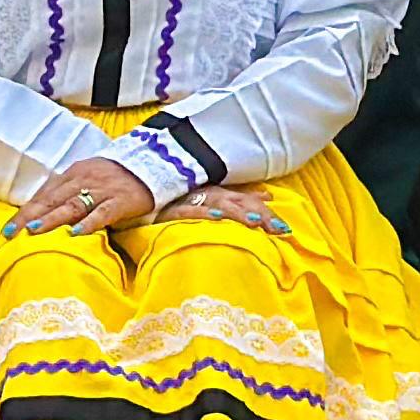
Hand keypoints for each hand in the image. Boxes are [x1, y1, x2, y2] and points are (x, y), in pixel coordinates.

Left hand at [10, 156, 156, 239]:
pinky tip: (76, 233)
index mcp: (72, 174)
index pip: (43, 195)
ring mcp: (102, 190)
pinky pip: (102, 212)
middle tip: (12, 233)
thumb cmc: (114, 177)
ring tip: (34, 230)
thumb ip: (66, 193)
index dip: (24, 211)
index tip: (8, 228)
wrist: (152, 163)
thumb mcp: (86, 178)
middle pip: (51, 200)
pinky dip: (88, 223)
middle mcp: (83, 180)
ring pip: (72, 206)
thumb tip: (40, 214)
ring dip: (51, 219)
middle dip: (29, 216)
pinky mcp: (120, 201)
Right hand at [157, 183, 293, 236]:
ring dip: (236, 212)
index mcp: (214, 192)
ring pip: (216, 204)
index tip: (284, 228)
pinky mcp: (168, 208)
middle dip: (258, 214)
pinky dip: (203, 213)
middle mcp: (204, 193)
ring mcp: (186, 199)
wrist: (134, 191)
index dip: (264, 211)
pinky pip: (187, 211)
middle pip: (236, 202)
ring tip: (254, 223)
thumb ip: (235, 197)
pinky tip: (217, 218)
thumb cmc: (172, 198)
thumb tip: (266, 194)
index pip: (244, 200)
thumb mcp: (206, 198)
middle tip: (279, 229)